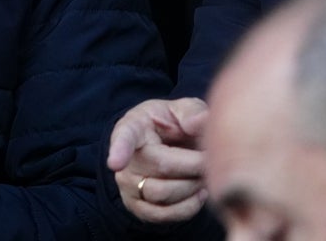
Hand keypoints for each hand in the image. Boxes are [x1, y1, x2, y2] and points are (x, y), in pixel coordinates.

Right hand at [106, 97, 210, 222]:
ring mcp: (128, 185)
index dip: (119, 150)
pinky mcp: (138, 207)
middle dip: (194, 164)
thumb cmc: (174, 126)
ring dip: (193, 186)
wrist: (168, 149)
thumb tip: (198, 123)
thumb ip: (193, 111)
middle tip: (210, 157)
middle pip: (160, 167)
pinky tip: (198, 193)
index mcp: (133, 126)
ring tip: (204, 174)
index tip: (115, 163)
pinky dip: (188, 207)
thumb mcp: (183, 110)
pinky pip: (163, 214)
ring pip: (163, 193)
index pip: (124, 137)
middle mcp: (125, 159)